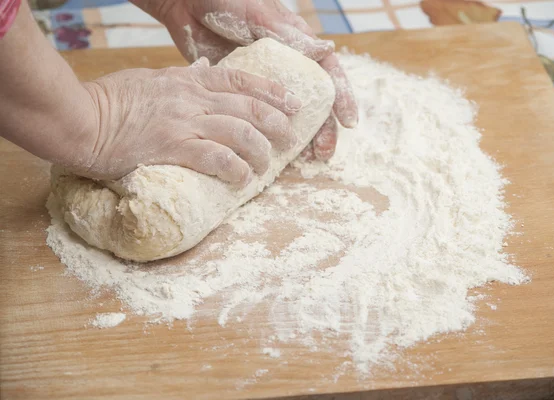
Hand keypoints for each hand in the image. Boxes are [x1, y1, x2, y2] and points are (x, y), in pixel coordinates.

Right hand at [78, 59, 300, 183]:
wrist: (78, 118)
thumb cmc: (109, 101)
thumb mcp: (151, 79)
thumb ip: (181, 78)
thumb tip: (205, 71)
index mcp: (187, 81)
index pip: (240, 80)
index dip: (271, 91)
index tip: (291, 102)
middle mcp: (192, 98)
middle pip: (250, 108)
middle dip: (276, 124)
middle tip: (289, 139)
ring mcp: (184, 122)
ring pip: (240, 133)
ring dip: (259, 152)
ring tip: (264, 166)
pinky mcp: (172, 147)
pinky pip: (217, 158)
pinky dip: (235, 170)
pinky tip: (242, 180)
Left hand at [132, 0, 358, 160]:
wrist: (187, 3)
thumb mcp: (258, 15)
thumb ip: (288, 35)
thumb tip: (326, 49)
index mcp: (298, 45)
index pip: (329, 74)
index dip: (342, 98)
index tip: (349, 121)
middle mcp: (288, 67)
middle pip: (314, 102)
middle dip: (322, 128)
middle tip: (323, 152)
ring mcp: (266, 82)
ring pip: (290, 115)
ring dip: (300, 137)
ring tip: (304, 161)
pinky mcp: (243, 93)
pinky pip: (261, 118)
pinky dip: (268, 136)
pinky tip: (272, 153)